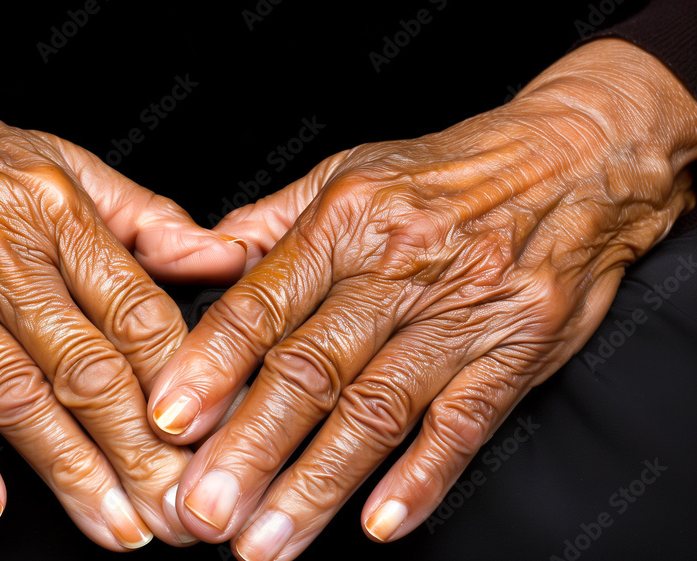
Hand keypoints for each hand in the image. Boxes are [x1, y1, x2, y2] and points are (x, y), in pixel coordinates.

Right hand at [0, 20, 246, 549]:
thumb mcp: (60, 164)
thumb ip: (148, 219)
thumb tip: (225, 257)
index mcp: (52, 207)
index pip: (134, 308)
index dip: (180, 380)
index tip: (211, 436)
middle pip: (83, 365)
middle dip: (138, 449)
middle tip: (176, 509)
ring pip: (11, 393)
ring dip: (69, 469)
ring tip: (115, 525)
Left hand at [147, 39, 696, 559]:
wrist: (575, 162)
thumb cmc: (447, 174)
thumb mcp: (348, 173)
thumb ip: (269, 225)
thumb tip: (201, 259)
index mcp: (344, 220)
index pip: (263, 302)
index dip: (211, 366)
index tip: (170, 421)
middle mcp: (397, 267)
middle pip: (312, 368)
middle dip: (251, 447)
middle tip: (204, 509)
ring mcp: (461, 313)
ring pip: (377, 409)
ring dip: (318, 484)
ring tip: (267, 541)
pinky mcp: (515, 351)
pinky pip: (463, 423)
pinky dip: (420, 479)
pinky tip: (378, 524)